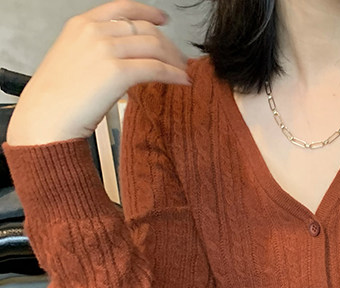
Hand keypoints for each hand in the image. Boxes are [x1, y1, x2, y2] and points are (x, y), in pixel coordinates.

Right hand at [7, 0, 189, 145]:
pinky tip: (183, 81)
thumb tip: (123, 56)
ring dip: (175, 60)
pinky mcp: (118, 72)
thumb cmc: (58, 97)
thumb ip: (95, 49)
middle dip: (168, 44)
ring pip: (154, 46)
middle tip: (179, 59)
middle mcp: (95, 32)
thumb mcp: (72, 58)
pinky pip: (156, 68)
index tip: (163, 20)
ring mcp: (106, 50)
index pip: (122, 8)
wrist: (47, 116)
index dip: (147, 12)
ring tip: (183, 71)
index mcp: (82, 25)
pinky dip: (174, 74)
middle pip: (144, 29)